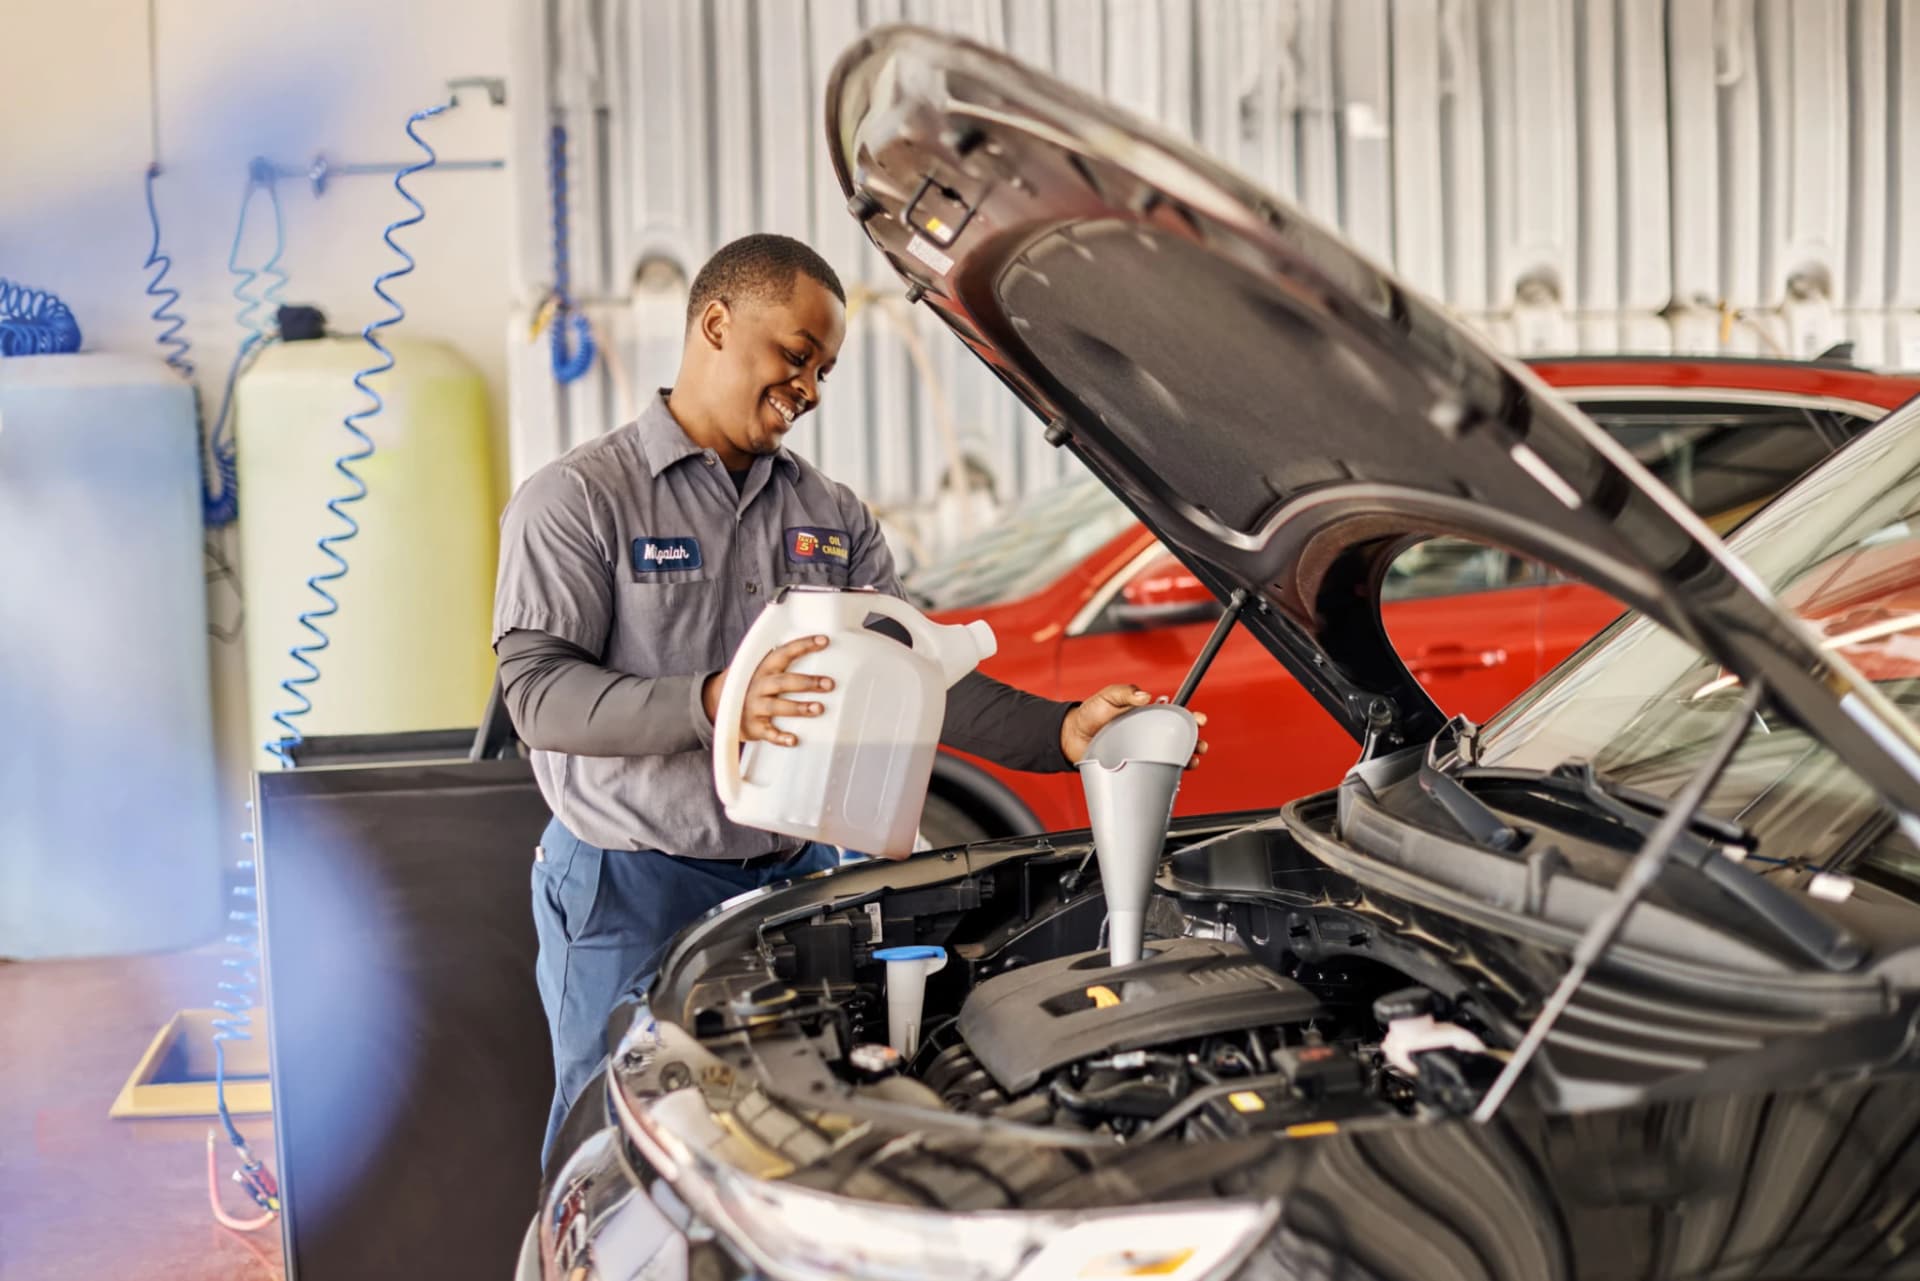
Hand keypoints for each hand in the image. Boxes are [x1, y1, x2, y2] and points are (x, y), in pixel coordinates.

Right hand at [703, 635, 833, 746]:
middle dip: (807, 682)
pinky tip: (794, 740)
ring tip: (818, 708)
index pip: (784, 653)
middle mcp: (758, 685)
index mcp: (763, 668)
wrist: (717, 705)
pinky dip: (780, 737)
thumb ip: (781, 661)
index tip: (824, 641)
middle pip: (783, 682)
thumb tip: (819, 646)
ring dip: (798, 708)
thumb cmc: (751, 684)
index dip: (803, 646)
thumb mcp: (760, 669)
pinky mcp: (754, 727)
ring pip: (777, 707)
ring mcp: (755, 707)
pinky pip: (768, 734)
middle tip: (829, 684)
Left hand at [1060, 684, 1208, 766]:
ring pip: (1171, 757)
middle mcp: (1148, 734)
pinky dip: (1166, 775)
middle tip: (1200, 745)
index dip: (1189, 717)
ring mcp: (1142, 752)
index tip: (1199, 719)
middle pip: (1178, 739)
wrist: (1071, 737)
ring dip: (1185, 760)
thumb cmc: (1090, 714)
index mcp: (1146, 714)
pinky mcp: (1134, 766)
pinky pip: (1154, 771)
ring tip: (1191, 762)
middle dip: (1194, 742)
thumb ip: (1125, 692)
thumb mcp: (1108, 696)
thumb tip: (1145, 695)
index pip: (1174, 715)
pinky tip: (1172, 776)